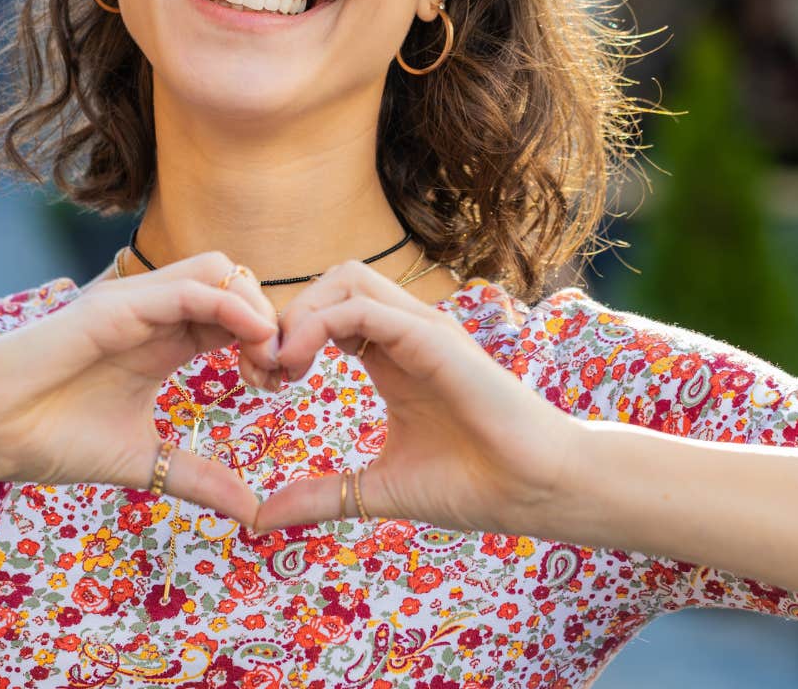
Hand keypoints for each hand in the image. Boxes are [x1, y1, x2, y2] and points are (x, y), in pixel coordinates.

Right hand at [0, 252, 282, 526]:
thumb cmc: (49, 438)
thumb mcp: (144, 463)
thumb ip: (198, 478)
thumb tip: (254, 512)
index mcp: (163, 341)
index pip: (235, 314)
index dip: (268, 340)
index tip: (278, 386)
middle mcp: (153, 313)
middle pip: (238, 281)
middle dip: (272, 321)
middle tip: (278, 374)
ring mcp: (134, 304)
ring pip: (219, 269)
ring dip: (256, 307)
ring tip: (264, 360)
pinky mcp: (114, 306)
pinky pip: (188, 287)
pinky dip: (230, 306)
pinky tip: (248, 343)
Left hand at [250, 261, 582, 535]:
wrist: (537, 490)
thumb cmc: (474, 486)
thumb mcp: (376, 491)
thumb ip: (321, 495)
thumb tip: (260, 519)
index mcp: (391, 356)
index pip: (326, 311)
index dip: (285, 336)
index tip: (262, 384)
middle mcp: (406, 333)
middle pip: (331, 282)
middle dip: (286, 316)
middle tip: (263, 373)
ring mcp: (422, 330)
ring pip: (346, 279)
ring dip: (300, 313)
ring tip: (280, 368)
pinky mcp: (434, 338)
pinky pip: (364, 306)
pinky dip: (319, 324)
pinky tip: (298, 368)